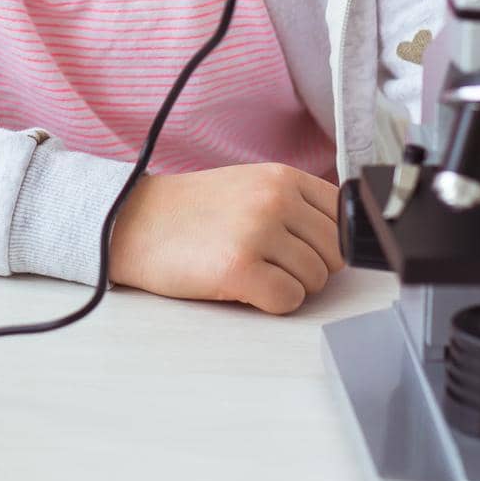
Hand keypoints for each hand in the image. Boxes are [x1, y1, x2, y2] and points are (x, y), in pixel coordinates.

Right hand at [108, 163, 344, 313]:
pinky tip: (245, 287)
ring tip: (253, 272)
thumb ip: (295, 204)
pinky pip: (288, 301)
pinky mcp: (239, 269)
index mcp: (282, 177)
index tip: (304, 249)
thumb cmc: (193, 212)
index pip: (342, 216)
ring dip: (289, 286)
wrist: (135, 222)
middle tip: (272, 264)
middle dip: (310, 267)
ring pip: (315, 281)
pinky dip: (272, 303)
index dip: (327, 242)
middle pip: (334, 253)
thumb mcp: (250, 186)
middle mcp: (275, 199)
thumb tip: (344, 240)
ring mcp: (258, 232)